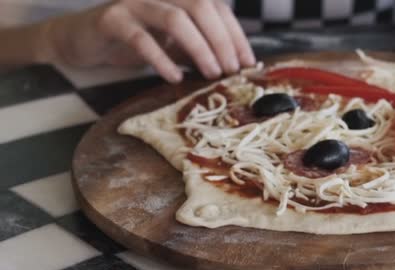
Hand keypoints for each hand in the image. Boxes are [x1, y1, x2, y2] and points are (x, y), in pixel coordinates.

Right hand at [44, 0, 255, 82]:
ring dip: (199, 48)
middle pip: (202, 7)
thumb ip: (200, 48)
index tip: (248, 62)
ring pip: (176, 18)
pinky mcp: (113, 19)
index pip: (217, 7)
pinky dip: (162, 59)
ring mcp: (136, 2)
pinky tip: (175, 76)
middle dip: (222, 40)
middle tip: (231, 70)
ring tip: (211, 73)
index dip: (236, 34)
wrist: (85, 39)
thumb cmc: (136, 40)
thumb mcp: (174, 44)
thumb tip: (234, 66)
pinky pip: (141, 38)